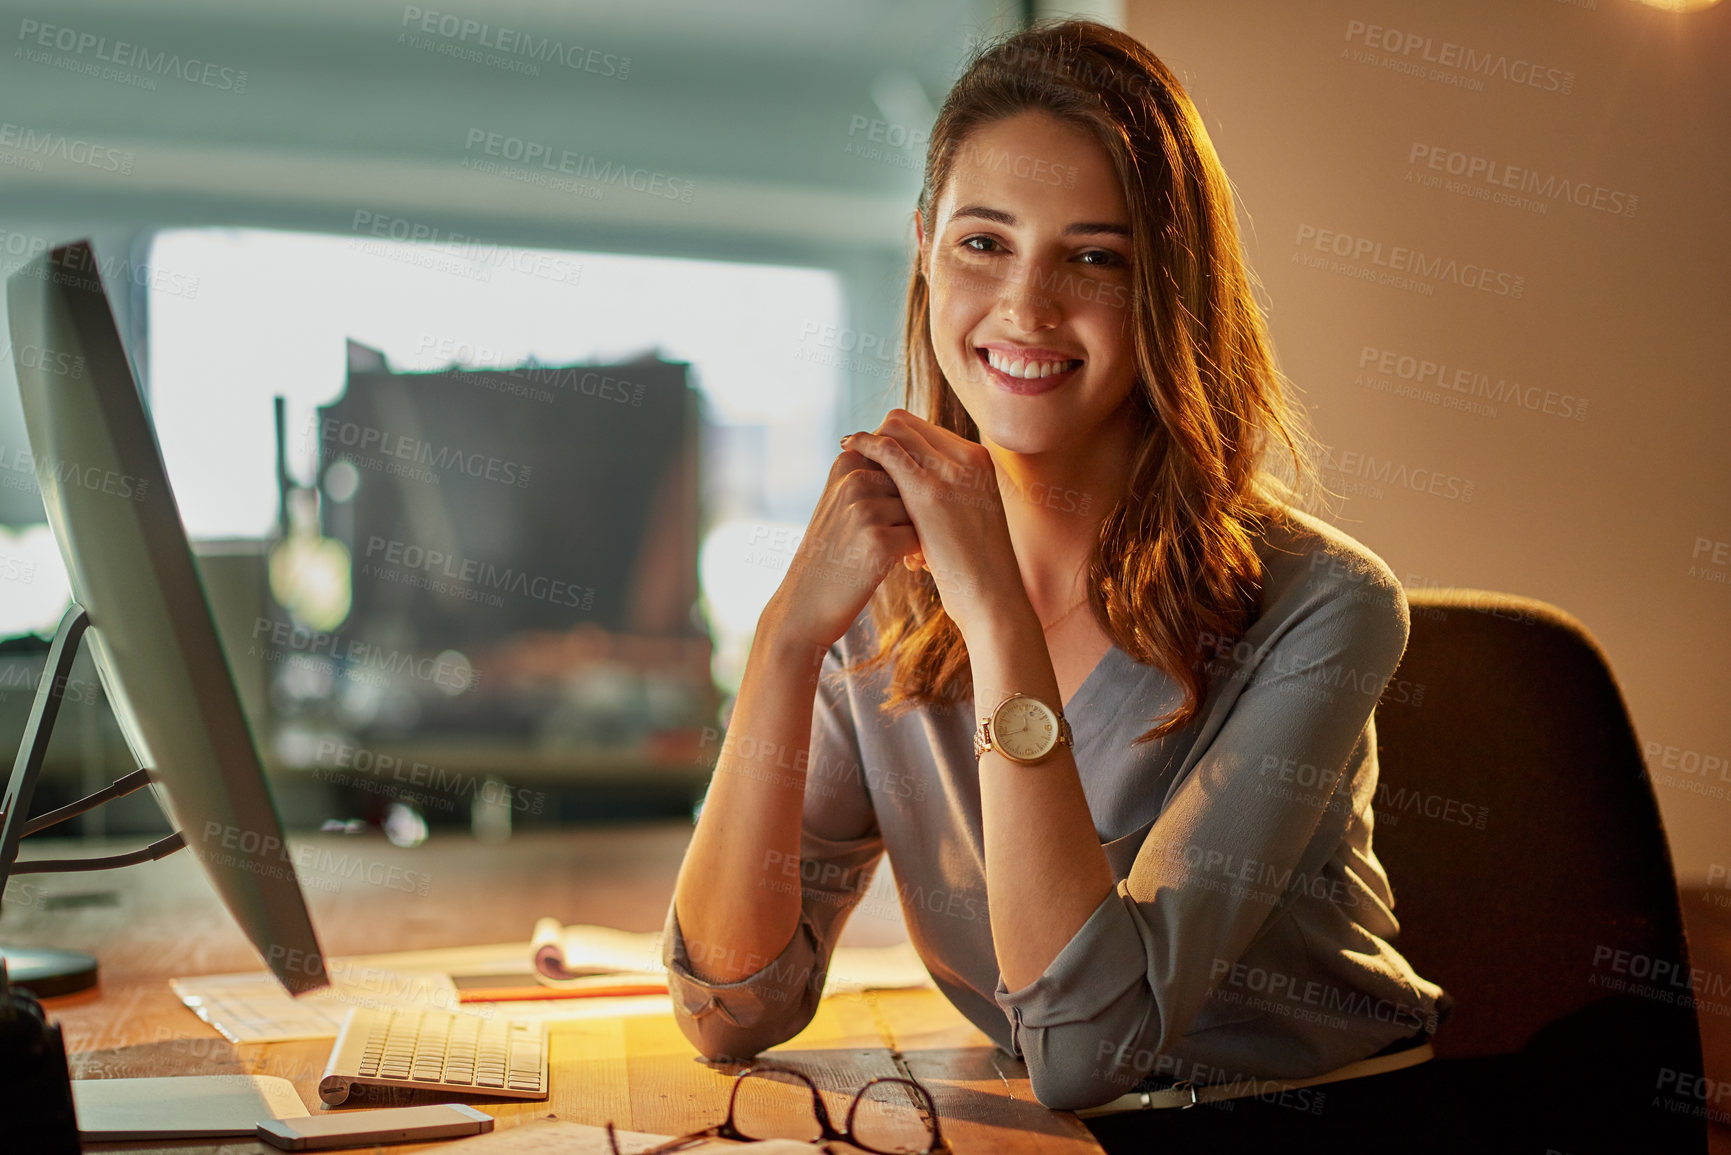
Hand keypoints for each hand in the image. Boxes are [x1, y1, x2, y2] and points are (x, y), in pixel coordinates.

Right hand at [759, 447, 919, 654]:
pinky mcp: (878, 541)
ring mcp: (865, 509)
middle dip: (915, 510)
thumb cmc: (833, 550)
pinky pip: (920, 538)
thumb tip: (922, 454)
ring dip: (919, 532)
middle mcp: (854, 480)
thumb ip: (873, 473)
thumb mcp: (842, 500)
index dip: (904, 490)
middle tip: (898, 535)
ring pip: (921, 510)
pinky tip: (902, 565)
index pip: (902, 462)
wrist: (806, 601)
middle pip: (914, 484)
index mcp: (847, 462)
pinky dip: (917, 554)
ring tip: (898, 551)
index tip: (888, 513)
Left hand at [839, 409, 1026, 640]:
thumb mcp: (970, 519)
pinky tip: (848, 448)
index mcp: (980, 461)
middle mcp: (969, 458)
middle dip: (880, 437)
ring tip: (850, 451)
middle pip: (910, 423)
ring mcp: (952, 471)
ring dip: (871, 441)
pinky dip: (865, 443)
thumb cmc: (977, 570)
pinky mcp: (930, 491)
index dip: (896, 437)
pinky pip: (889, 450)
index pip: (926, 429)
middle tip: (860, 453)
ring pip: (897, 428)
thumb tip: (916, 489)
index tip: (877, 452)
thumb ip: (951, 496)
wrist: (993, 598)